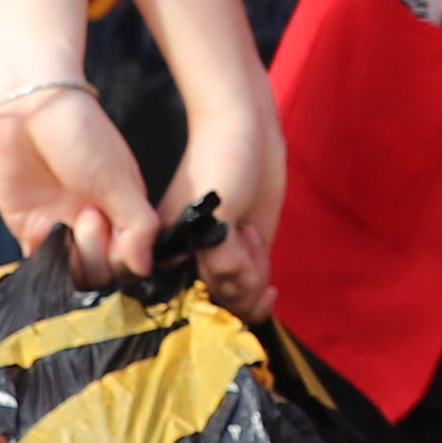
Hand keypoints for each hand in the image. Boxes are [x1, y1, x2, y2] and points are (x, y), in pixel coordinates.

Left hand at [0, 78, 160, 277]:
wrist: (29, 104)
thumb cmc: (80, 131)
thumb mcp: (118, 179)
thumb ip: (138, 226)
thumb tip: (145, 268)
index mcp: (125, 210)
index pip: (134, 258)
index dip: (128, 256)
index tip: (120, 232)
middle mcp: (97, 224)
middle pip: (106, 270)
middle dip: (101, 253)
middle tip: (90, 216)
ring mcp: (63, 228)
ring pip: (76, 273)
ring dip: (78, 259)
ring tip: (71, 221)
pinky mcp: (30, 229)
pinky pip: (43, 265)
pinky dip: (49, 266)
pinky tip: (50, 245)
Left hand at [161, 93, 286, 316]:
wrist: (243, 129)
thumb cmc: (246, 178)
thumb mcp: (246, 238)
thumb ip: (241, 274)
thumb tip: (247, 313)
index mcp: (182, 256)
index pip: (212, 311)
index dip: (245, 309)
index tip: (267, 294)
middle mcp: (174, 256)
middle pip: (224, 308)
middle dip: (253, 287)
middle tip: (255, 243)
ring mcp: (181, 249)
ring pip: (228, 294)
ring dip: (255, 271)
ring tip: (250, 233)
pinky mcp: (194, 235)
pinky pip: (232, 274)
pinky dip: (253, 259)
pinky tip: (249, 231)